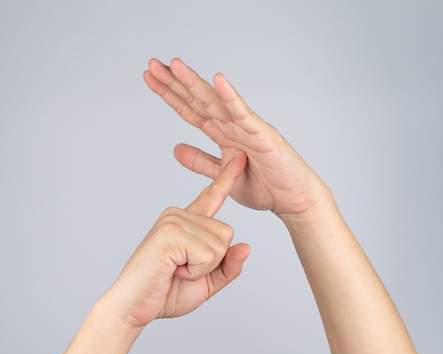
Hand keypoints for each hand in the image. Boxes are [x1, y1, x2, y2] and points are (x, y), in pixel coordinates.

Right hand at [112, 151, 249, 327]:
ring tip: (175, 270)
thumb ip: (228, 266)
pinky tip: (173, 271)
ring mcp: (173, 221)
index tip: (240, 157)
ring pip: (219, 245)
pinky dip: (195, 271)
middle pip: (226, 233)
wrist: (133, 308)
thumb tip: (247, 246)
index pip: (212, 197)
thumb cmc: (165, 293)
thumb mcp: (207, 282)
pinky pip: (207, 254)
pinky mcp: (170, 233)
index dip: (227, 178)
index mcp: (186, 222)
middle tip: (182, 270)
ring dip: (202, 269)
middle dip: (212, 262)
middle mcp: (179, 215)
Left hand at [143, 58, 329, 218]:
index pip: (190, 109)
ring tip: (175, 66)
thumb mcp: (222, 176)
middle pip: (198, 99)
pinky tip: (218, 81)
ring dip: (195, 83)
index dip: (170, 94)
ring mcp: (248, 127)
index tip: (149, 78)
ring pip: (216, 102)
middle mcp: (233, 125)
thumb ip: (201, 161)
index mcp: (223, 133)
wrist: (293, 201)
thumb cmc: (265, 187)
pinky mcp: (263, 135)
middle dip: (175, 82)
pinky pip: (244, 114)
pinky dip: (231, 97)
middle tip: (152, 64)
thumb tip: (175, 149)